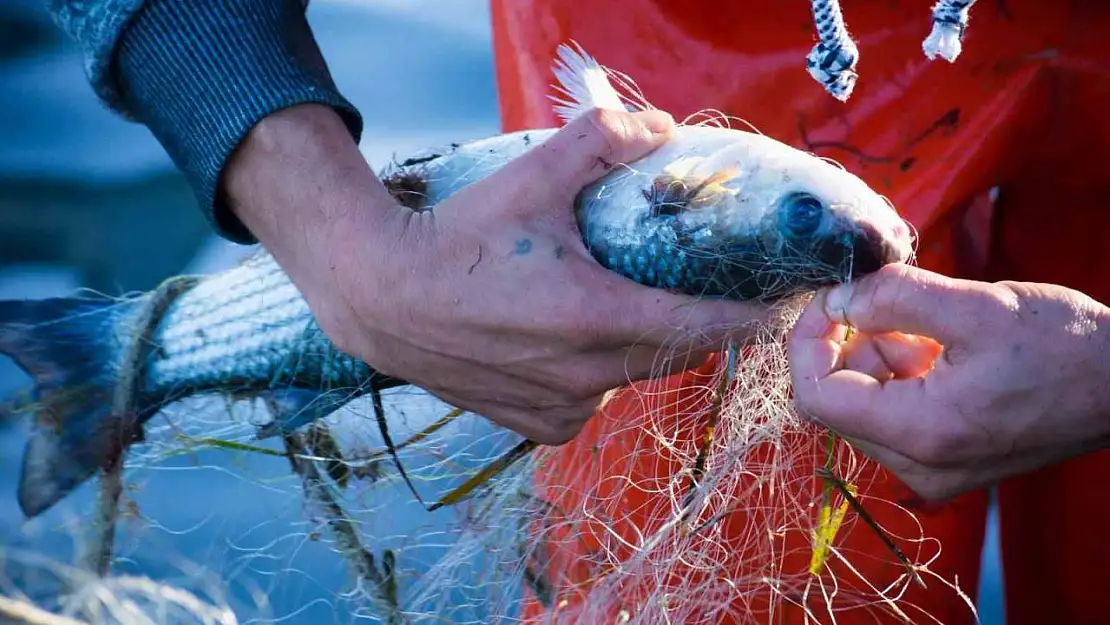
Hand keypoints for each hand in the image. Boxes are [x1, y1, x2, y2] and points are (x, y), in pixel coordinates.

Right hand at [225, 104, 771, 444]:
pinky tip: (572, 341)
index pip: (705, 327)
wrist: (382, 299)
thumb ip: (599, 145)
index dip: (752, 316)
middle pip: (676, 353)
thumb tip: (660, 127)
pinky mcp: (539, 425)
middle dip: (698, 323)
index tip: (784, 303)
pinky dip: (600, 372)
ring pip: (634, 377)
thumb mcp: (529, 180)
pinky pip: (596, 400)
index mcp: (595, 318)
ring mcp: (563, 406)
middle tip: (701, 285)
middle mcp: (586, 375)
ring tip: (621, 303)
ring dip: (643, 345)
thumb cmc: (456, 240)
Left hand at [788, 263, 1109, 499]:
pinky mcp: (948, 460)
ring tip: (932, 324)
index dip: (807, 341)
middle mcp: (919, 467)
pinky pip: (895, 414)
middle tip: (889, 302)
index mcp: (921, 433)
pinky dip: (902, 373)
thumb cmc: (1066, 346)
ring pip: (865, 405)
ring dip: (878, 355)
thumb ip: (893, 298)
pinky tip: (943, 347)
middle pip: (838, 402)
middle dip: (848, 344)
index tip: (828, 298)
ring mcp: (934, 470)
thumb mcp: (976, 306)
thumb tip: (836, 298)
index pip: (816, 396)